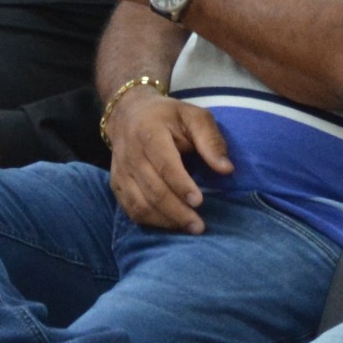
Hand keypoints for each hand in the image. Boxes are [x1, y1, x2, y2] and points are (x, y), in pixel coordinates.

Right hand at [108, 93, 230, 233]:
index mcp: (149, 132)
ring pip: (139, 203)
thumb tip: (227, 169)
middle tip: (199, 226)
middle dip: (177, 211)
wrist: (128, 114)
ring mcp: (120, 171)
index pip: (164, 164)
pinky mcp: (116, 185)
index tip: (199, 202)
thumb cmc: (169, 117)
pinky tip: (171, 225)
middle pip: (152, 189)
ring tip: (189, 228)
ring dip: (165, 220)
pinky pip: (130, 209)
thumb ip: (211, 140)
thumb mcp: (194, 117)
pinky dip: (151, 221)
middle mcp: (130, 154)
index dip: (181, 185)